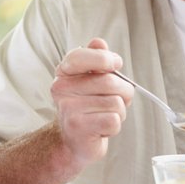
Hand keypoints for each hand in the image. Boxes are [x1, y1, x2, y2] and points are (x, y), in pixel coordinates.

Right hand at [50, 38, 133, 167]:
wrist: (73, 141)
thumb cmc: (86, 107)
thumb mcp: (90, 80)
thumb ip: (95, 59)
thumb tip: (98, 42)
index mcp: (64, 73)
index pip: (81, 56)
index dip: (104, 58)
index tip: (116, 63)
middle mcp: (62, 89)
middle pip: (109, 81)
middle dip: (122, 92)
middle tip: (114, 100)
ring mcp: (69, 108)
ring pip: (115, 102)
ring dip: (119, 111)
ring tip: (104, 115)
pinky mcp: (79, 127)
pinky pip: (114, 120)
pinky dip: (115, 126)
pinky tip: (102, 128)